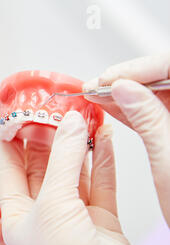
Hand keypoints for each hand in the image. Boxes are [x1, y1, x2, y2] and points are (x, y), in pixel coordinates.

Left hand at [0, 111, 145, 244]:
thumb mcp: (53, 202)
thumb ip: (63, 160)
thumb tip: (71, 124)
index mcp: (15, 213)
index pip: (10, 168)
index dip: (12, 141)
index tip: (15, 115)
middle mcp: (42, 213)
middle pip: (43, 165)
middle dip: (49, 137)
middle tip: (55, 109)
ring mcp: (71, 215)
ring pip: (72, 171)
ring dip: (77, 145)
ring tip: (82, 115)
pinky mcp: (99, 219)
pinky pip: (99, 182)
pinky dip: (102, 159)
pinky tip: (103, 137)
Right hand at [83, 53, 169, 223]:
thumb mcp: (169, 159)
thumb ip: (148, 118)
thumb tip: (124, 89)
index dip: (141, 68)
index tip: (112, 78)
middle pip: (164, 78)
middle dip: (130, 79)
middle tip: (99, 85)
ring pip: (157, 94)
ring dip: (127, 93)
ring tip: (99, 96)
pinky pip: (155, 112)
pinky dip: (132, 109)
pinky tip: (112, 108)